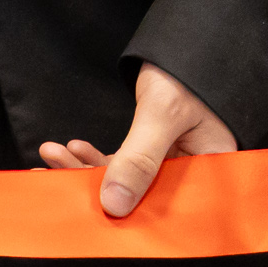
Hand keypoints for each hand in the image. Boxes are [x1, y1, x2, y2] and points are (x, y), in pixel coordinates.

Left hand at [39, 61, 239, 217]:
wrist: (185, 46)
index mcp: (213, 178)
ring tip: (53, 154)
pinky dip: (96, 159)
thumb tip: (113, 206)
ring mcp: (173, 168)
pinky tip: (73, 148)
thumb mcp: (163, 114)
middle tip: (56, 183)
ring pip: (127, 183)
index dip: (134, 220)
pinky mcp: (155, 156)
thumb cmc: (188, 76)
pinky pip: (123, 166)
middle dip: (99, 192)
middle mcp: (195, 178)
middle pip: (145, 201)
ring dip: (88, 170)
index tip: (93, 215)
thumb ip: (140, 159)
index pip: (174, 213)